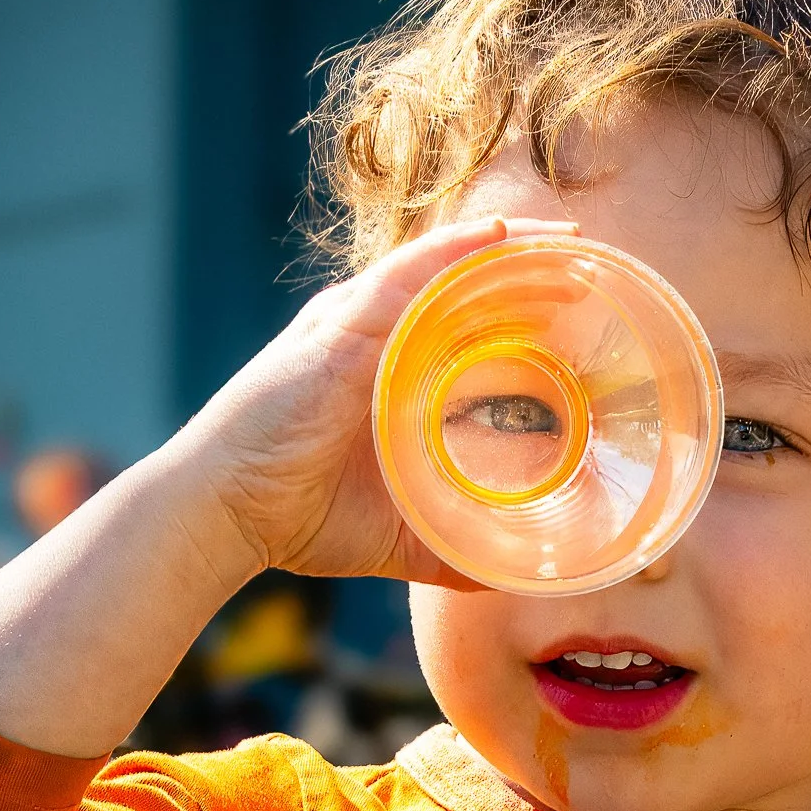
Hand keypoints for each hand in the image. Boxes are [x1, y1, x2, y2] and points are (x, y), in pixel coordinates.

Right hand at [183, 216, 580, 589]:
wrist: (222, 515)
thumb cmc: (296, 515)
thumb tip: (508, 573)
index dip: (515, 302)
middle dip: (525, 267)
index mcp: (384, 368)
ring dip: (507, 248)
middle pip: (459, 282)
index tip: (574, 302)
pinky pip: (407, 273)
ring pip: (443, 267)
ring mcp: (354, 324)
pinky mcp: (339, 328)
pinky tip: (503, 237)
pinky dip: (457, 252)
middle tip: (587, 265)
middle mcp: (371, 334)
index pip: (459, 318)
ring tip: (568, 242)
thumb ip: (449, 545)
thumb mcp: (396, 533)